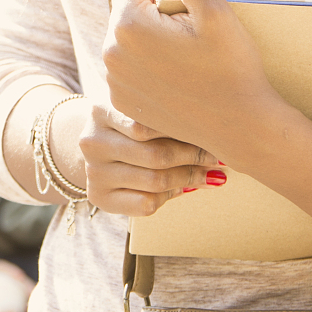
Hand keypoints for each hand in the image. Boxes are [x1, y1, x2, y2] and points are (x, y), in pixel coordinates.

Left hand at [0, 258, 33, 311]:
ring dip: (22, 296)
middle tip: (34, 298)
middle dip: (24, 285)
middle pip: (10, 278)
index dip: (14, 273)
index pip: (1, 267)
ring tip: (31, 309)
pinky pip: (5, 298)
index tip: (23, 282)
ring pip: (10, 290)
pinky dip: (13, 305)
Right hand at [79, 100, 216, 216]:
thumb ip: (167, 115)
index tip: (212, 133)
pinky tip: (181, 187)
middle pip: (154, 155)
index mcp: (100, 111)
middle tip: (216, 158)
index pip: (146, 124)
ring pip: (154, 181)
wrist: (96, 145)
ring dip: (188, 179)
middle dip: (192, 157)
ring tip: (207, 174)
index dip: (184, 130)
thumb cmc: (130, 122)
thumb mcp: (138, 108)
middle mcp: (91, 141)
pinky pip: (145, 203)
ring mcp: (93, 172)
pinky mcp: (99, 197)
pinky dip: (169, 196)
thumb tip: (219, 136)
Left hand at [101, 0, 284, 163]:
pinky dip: (147, 62)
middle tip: (191, 25)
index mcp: (127, 25)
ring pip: (126, 36)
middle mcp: (109, 53)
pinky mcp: (121, 102)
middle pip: (125, 7)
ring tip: (186, 51)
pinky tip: (178, 74)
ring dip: (150, 34)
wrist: (240, 127)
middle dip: (153, 6)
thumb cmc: (233, 67)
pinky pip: (127, 66)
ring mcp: (113, 81)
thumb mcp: (215, 9)